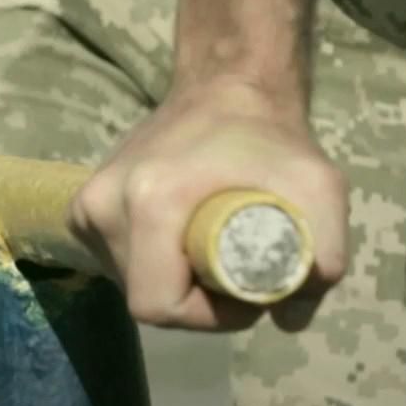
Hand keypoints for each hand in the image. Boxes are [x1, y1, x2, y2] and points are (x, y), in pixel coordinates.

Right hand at [69, 77, 348, 331]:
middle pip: (146, 295)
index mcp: (149, 202)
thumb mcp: (319, 189)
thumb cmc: (268, 137)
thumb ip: (323, 260)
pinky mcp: (82, 207)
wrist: (222, 87)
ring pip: (130, 282)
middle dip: (196, 301)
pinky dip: (152, 265)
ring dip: (173, 283)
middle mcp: (102, 206)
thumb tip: (288, 318)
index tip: (246, 293)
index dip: (208, 315)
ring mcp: (85, 206)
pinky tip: (180, 243)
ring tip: (211, 252)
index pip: (159, 304)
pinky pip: (117, 261)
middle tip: (237, 272)